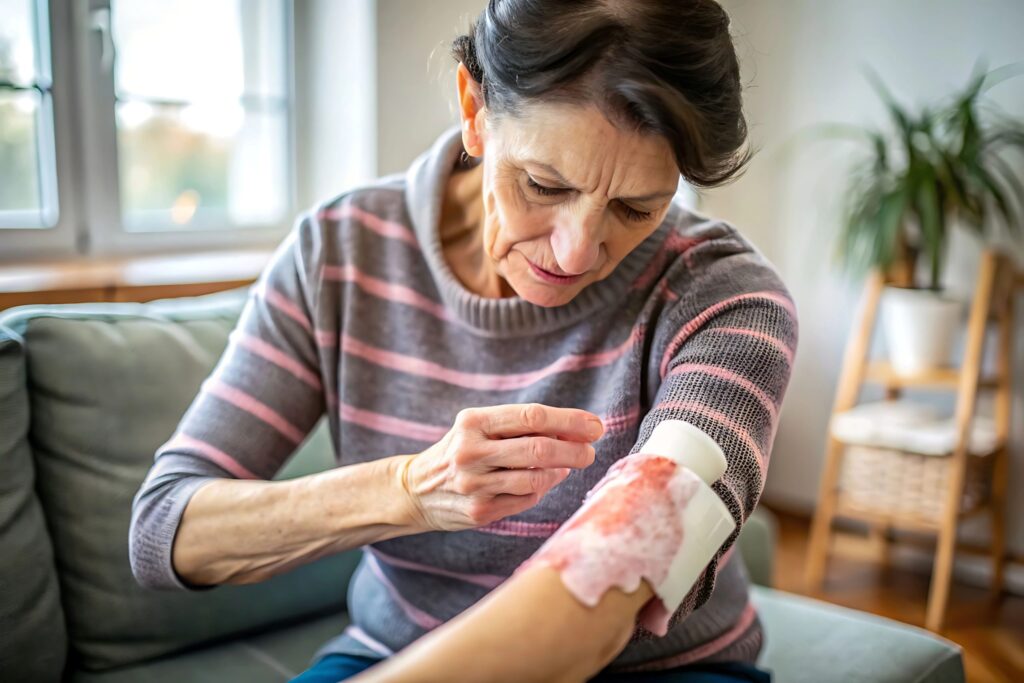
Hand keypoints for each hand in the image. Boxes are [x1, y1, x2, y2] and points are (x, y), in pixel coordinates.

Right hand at [396, 403, 603, 531]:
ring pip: (535, 479)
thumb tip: (575, 432)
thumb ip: (521, 427)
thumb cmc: (461, 451)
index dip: (570, 421)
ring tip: (568, 465)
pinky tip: (545, 481)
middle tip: (590, 452)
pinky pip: (525, 500)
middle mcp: (470, 452)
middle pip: (538, 449)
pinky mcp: (479, 512)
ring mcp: (474, 485)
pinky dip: (542, 489)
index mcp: (473, 422)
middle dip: (574, 450)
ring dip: (560, 471)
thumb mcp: (479, 428)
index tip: (595, 426)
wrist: (416, 490)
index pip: (532, 416)